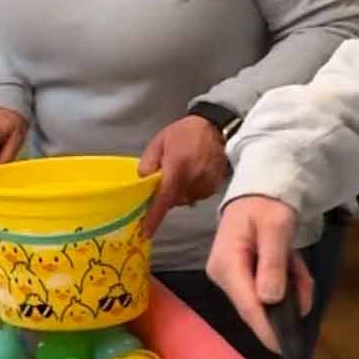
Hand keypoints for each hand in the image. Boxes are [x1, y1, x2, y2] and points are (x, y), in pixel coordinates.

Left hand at [139, 116, 229, 236]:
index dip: (154, 217)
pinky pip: (198, 195)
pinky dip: (192, 189)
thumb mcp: (158, 143)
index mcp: (177, 168)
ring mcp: (206, 184)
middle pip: (174, 201)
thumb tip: (143, 182)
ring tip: (183, 170)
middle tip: (167, 176)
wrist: (213, 127)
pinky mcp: (215, 186)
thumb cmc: (184, 133)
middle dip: (166, 195)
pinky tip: (194, 173)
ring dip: (180, 192)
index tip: (145, 232)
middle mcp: (193, 179)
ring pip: (186, 199)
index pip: (163, 199)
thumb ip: (148, 163)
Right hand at [205, 195, 311, 352]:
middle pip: (256, 305)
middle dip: (286, 302)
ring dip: (290, 289)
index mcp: (226, 263)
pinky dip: (286, 283)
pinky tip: (294, 269)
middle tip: (305, 285)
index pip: (247, 304)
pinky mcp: (241, 277)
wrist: (260, 190)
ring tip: (301, 271)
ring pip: (265, 299)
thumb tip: (270, 299)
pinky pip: (267, 291)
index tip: (284, 347)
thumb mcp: (276, 226)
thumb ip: (273, 263)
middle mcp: (223, 275)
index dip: (266, 328)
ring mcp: (231, 278)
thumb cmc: (267, 204)